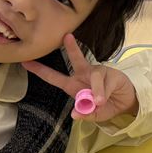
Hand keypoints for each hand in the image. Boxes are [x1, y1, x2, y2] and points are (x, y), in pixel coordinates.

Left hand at [23, 34, 137, 122]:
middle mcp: (84, 75)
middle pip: (76, 60)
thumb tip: (75, 114)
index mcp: (74, 86)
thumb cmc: (106, 106)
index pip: (54, 77)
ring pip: (94, 78)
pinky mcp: (111, 74)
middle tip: (66, 36)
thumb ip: (85, 114)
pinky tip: (105, 99)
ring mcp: (99, 72)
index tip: (25, 62)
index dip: (40, 70)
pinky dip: (104, 92)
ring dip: (96, 92)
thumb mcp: (94, 115)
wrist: (126, 103)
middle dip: (71, 48)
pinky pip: (105, 83)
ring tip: (99, 102)